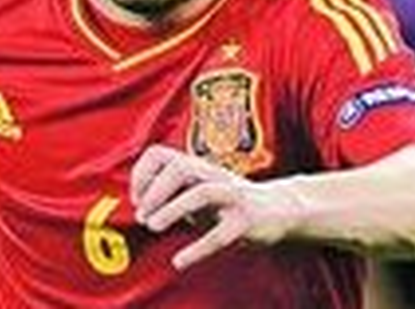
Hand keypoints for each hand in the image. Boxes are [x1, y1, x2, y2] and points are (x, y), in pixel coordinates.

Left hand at [130, 144, 300, 270]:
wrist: (279, 208)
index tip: (135, 200)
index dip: (142, 174)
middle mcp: (213, 175)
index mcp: (196, 166)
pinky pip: (220, 235)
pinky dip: (197, 249)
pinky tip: (180, 261)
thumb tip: (140, 206)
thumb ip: (173, 192)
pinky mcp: (247, 220)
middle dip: (155, 191)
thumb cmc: (229, 200)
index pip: (160, 154)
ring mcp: (232, 195)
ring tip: (153, 227)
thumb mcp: (197, 189)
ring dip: (172, 210)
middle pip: (179, 168)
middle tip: (143, 217)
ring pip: (201, 193)